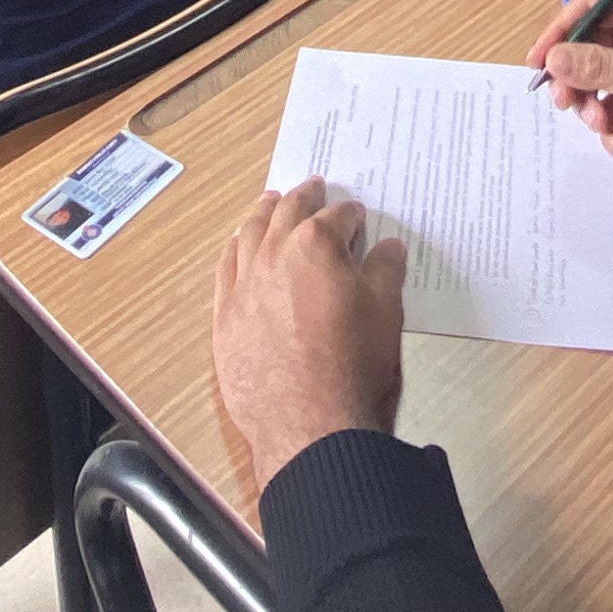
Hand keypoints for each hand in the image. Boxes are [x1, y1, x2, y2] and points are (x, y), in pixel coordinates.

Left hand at [212, 183, 405, 486]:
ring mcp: (243, 284)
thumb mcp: (386, 312)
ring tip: (271, 203)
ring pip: (249, 234)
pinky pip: (226, 269)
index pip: (337, 218)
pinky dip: (235, 249)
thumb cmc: (353, 365)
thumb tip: (388, 248)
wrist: (309, 424)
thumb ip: (386, 271)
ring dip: (263, 214)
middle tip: (313, 187)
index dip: (351, 216)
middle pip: (287, 214)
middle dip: (303, 198)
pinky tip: (238, 246)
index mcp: (316, 245)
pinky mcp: (225, 315)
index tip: (357, 217)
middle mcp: (274, 254)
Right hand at [532, 0, 612, 180]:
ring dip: (594, 112)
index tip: (537, 64)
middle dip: (575, 82)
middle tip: (566, 105)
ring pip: (594, 86)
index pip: (587, 10)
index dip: (558, 34)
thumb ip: (601, 67)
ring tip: (609, 131)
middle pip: (584, 51)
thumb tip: (553, 57)